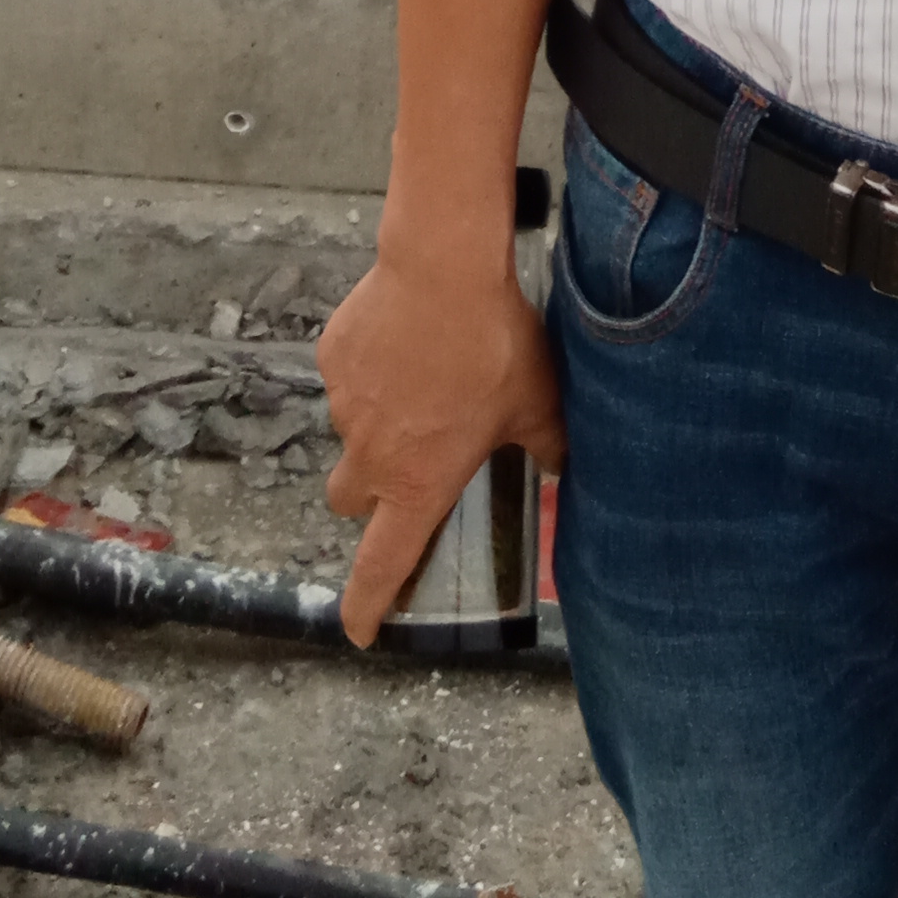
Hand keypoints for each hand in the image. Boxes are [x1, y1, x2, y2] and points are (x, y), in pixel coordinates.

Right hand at [318, 240, 566, 648]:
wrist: (443, 268)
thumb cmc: (493, 345)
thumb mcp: (536, 404)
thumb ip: (547, 446)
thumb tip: (564, 466)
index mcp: (417, 483)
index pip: (381, 565)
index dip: (367, 604)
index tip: (359, 629)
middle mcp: (371, 456)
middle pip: (349, 500)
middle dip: (368, 496)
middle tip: (405, 465)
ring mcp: (345, 407)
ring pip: (350, 432)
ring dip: (376, 423)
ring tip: (420, 380)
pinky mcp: (332, 360)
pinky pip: (346, 377)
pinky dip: (368, 371)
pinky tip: (405, 341)